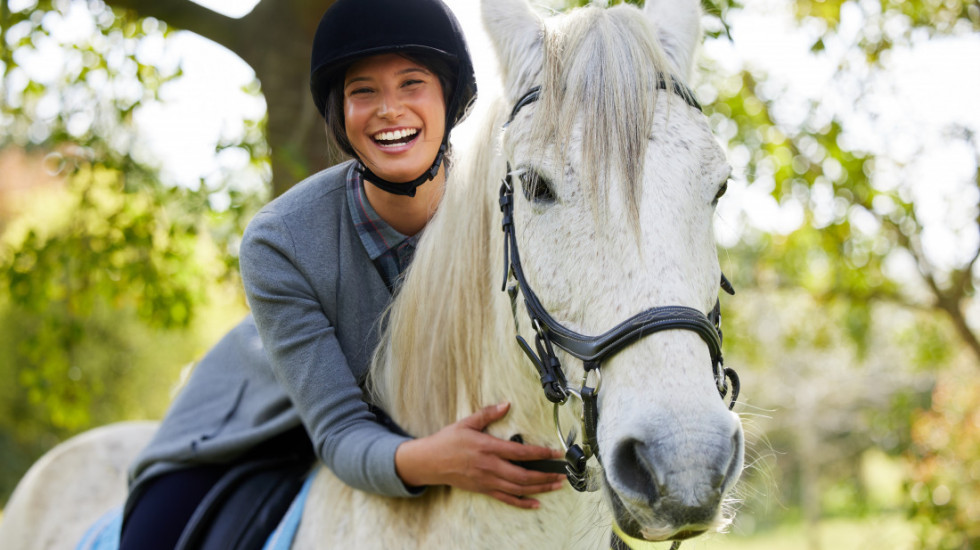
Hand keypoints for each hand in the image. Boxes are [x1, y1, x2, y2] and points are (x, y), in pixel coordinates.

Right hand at [395, 402, 565, 508]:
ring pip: (518, 489)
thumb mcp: (466, 423)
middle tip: (563, 474)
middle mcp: (490, 467)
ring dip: (540, 488)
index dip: (541, 453)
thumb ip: (488, 413)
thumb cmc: (448, 441)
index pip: (520, 452)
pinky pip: (506, 499)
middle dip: (546, 475)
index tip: (556, 453)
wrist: (429, 462)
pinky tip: (536, 503)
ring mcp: (487, 481)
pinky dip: (522, 502)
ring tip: (556, 485)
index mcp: (488, 448)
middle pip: (524, 475)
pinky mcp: (483, 489)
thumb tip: (506, 404)